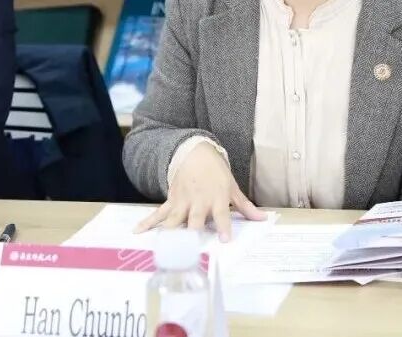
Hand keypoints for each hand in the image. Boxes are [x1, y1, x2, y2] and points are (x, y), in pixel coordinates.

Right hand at [135, 142, 265, 241]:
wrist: (194, 152)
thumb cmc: (215, 172)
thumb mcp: (232, 187)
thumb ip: (245, 206)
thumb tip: (263, 219)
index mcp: (216, 198)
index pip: (221, 215)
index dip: (223, 227)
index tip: (224, 240)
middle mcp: (198, 201)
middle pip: (194, 220)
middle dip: (192, 234)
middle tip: (190, 249)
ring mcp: (182, 202)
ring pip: (174, 220)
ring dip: (169, 234)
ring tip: (164, 248)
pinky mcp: (171, 201)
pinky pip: (158, 213)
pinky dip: (147, 222)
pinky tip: (137, 230)